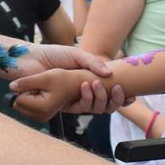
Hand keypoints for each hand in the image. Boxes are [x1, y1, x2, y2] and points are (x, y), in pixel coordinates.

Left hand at [11, 44, 129, 114]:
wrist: (31, 58)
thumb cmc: (53, 54)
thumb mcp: (76, 55)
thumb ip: (92, 62)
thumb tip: (108, 73)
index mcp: (89, 83)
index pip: (110, 96)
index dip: (122, 99)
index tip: (133, 96)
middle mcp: (82, 95)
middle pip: (104, 107)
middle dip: (113, 100)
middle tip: (115, 88)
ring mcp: (71, 101)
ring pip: (92, 109)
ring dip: (98, 99)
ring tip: (92, 84)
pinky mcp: (59, 106)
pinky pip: (76, 110)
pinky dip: (83, 101)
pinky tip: (83, 88)